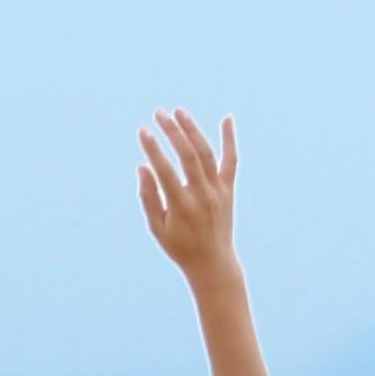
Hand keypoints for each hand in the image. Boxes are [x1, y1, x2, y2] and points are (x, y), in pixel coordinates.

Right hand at [135, 108, 239, 280]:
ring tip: (179, 112)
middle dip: (173, 132)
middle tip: (159, 113)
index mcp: (182, 207)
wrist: (213, 263)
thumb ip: (149, 197)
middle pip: (189, 156)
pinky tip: (228, 118)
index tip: (143, 131)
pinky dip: (230, 139)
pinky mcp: (228, 190)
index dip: (153, 150)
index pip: (166, 171)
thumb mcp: (157, 228)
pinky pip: (231, 161)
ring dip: (193, 130)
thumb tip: (142, 167)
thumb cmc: (180, 247)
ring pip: (207, 154)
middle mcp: (202, 196)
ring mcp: (218, 192)